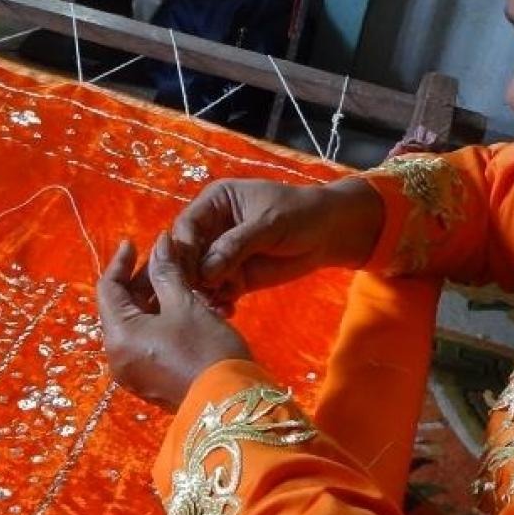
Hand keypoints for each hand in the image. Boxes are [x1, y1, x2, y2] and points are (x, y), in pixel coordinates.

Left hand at [98, 232, 250, 410]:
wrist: (230, 404)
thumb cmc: (206, 349)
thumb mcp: (186, 305)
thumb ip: (166, 273)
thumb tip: (159, 243)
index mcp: (118, 335)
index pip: (107, 289)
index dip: (121, 262)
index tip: (136, 243)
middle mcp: (116, 356)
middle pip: (119, 308)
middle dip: (141, 282)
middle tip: (168, 263)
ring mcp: (132, 373)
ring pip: (135, 326)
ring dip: (152, 301)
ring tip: (180, 283)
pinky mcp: (149, 383)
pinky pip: (145, 344)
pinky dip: (158, 323)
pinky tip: (183, 309)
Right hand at [171, 177, 383, 308]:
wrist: (329, 233)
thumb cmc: (300, 214)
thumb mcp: (267, 223)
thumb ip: (235, 245)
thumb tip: (204, 272)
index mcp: (214, 203)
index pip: (186, 227)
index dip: (184, 250)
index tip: (189, 273)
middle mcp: (210, 228)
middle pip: (186, 255)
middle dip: (189, 276)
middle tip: (196, 295)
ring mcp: (219, 255)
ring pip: (198, 277)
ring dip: (202, 294)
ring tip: (215, 306)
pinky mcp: (232, 277)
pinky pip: (216, 292)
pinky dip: (218, 303)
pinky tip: (227, 311)